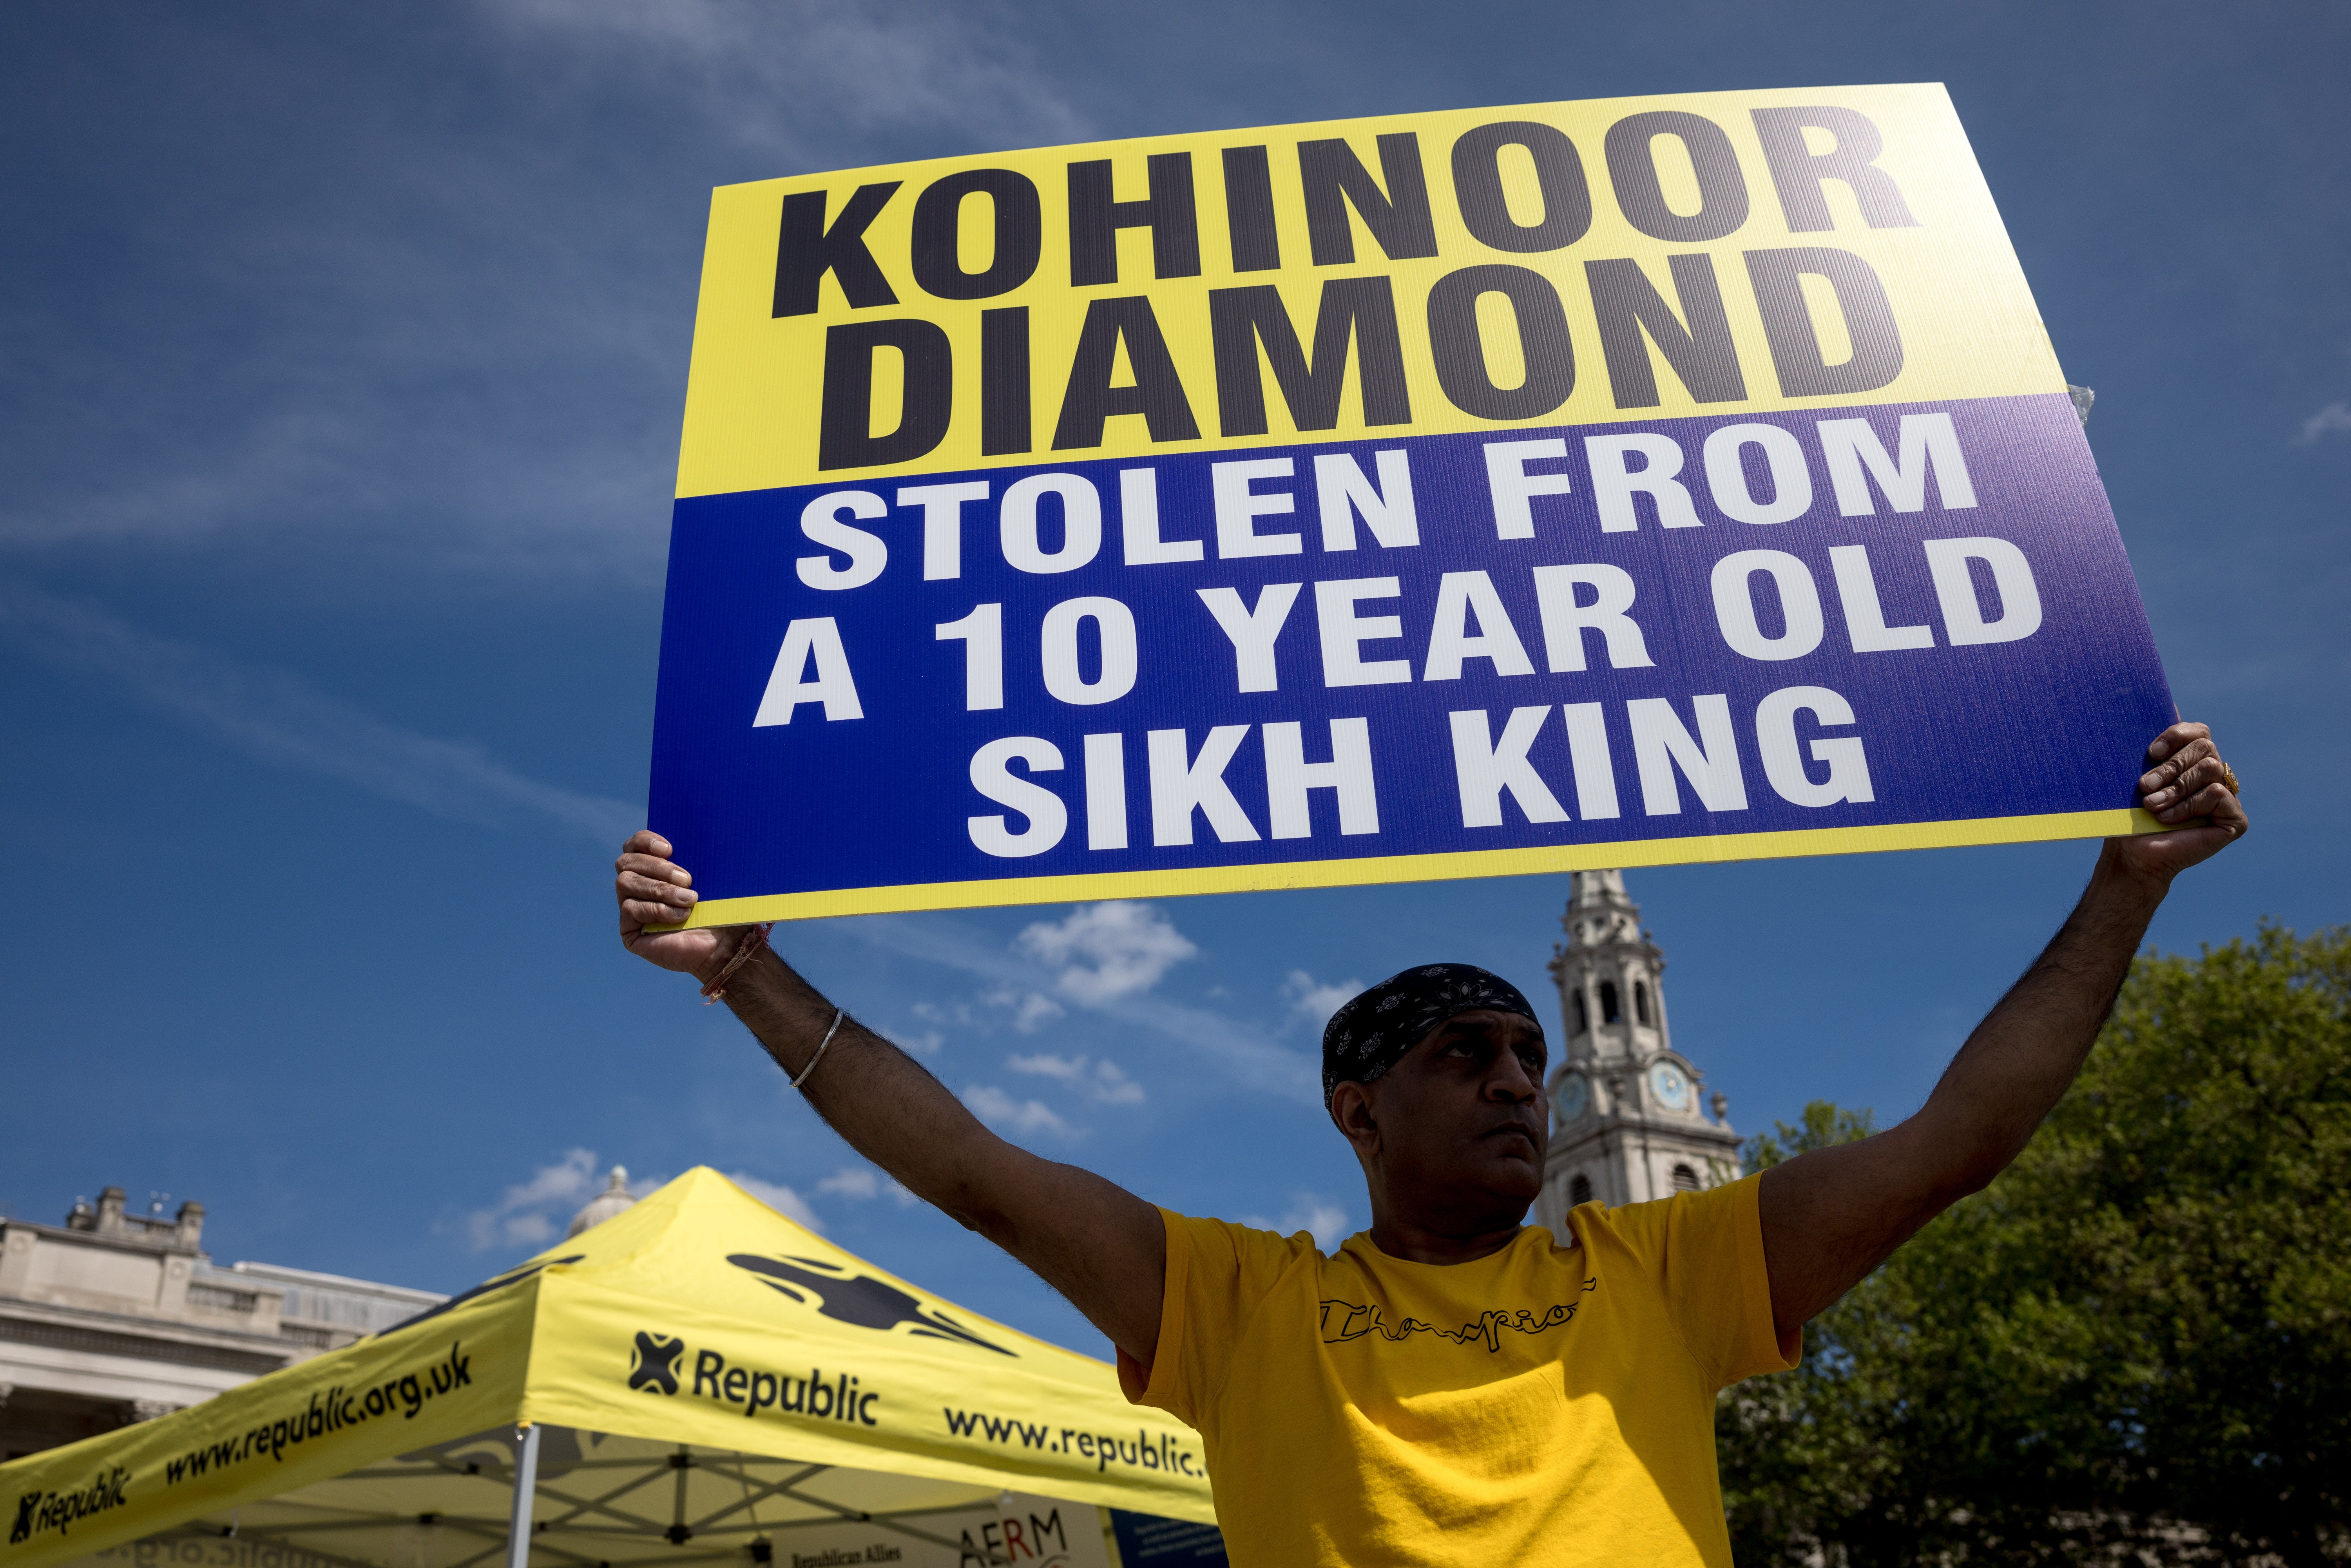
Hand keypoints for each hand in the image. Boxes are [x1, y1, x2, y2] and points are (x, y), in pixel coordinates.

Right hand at [616, 830, 732, 980]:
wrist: (726, 945)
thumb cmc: (722, 908)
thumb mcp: (711, 876)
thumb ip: (695, 856)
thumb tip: (693, 835)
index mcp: (653, 868)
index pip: (634, 844)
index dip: (645, 841)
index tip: (670, 848)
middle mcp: (637, 885)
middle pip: (626, 861)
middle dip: (657, 867)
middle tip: (688, 879)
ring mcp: (631, 907)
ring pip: (625, 882)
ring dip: (660, 889)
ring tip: (689, 899)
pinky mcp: (629, 931)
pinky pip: (630, 909)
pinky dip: (657, 910)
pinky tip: (680, 916)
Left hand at [2115, 722, 2247, 883]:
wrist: (2131, 854)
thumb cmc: (2129, 815)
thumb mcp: (2136, 775)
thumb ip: (2154, 746)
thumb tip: (2169, 704)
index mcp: (2191, 762)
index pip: (2198, 731)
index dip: (2176, 735)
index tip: (2150, 752)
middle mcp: (2213, 775)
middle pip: (2204, 747)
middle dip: (2170, 766)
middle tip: (2144, 786)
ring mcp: (2227, 797)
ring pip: (2209, 768)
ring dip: (2175, 787)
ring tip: (2152, 805)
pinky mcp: (2235, 818)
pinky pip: (2217, 793)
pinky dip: (2188, 805)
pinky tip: (2168, 819)